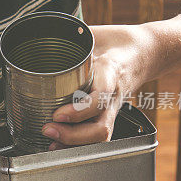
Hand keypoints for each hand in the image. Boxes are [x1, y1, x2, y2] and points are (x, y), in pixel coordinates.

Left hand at [42, 24, 155, 148]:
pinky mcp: (110, 116)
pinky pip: (98, 137)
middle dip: (73, 134)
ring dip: (75, 144)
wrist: (144, 52)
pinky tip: (60, 146)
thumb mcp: (91, 34)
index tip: (57, 114)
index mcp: (110, 71)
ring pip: (101, 136)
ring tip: (50, 141)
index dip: (79, 109)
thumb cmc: (115, 43)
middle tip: (47, 129)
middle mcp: (113, 95)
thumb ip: (66, 37)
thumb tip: (36, 36)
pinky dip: (79, 146)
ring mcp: (113, 108)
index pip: (100, 95)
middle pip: (100, 126)